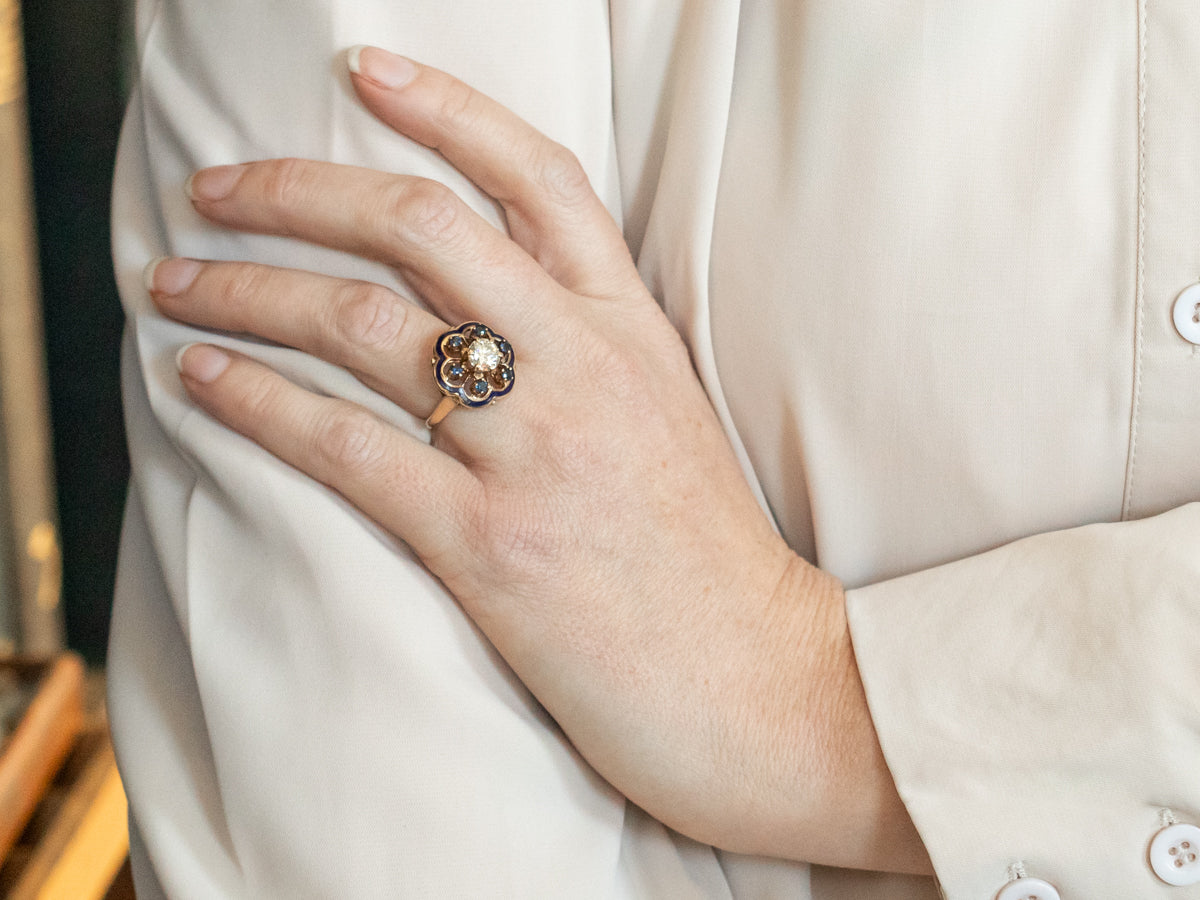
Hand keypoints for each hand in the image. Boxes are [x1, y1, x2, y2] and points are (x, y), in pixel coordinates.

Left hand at [148, 46, 927, 872]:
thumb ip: (593, 346)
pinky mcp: (488, 545)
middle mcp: (581, 368)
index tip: (365, 72)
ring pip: (364, 325)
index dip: (446, 107)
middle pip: (420, 226)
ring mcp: (535, 452)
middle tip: (215, 186)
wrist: (757, 681)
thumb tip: (490, 305)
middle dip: (298, 189)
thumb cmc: (705, 557)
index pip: (537, 177)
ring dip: (248, 288)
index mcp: (630, 329)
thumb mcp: (668, 416)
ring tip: (175, 281)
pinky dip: (258, 401)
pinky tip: (201, 378)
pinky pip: (348, 447)